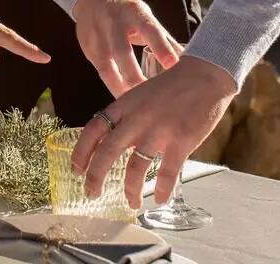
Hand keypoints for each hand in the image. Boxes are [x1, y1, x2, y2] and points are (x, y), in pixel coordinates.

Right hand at [71, 0, 182, 96]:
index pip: (150, 30)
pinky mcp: (86, 45)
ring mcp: (97, 33)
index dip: (160, 47)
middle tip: (148, 96)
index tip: (172, 65)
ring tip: (133, 103)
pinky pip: (98, 69)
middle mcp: (114, 21)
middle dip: (133, 75)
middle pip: (122, 51)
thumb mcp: (147, 18)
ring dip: (119, 84)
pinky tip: (120, 97)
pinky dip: (110, 84)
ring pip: (106, 64)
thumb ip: (165, 39)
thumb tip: (190, 59)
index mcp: (135, 13)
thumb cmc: (128, 12)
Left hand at [71, 56, 234, 206]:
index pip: (93, 129)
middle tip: (91, 193)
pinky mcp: (181, 141)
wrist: (204, 76)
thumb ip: (127, 115)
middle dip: (96, 177)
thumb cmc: (172, 86)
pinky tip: (159, 199)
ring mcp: (158, 130)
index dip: (81, 152)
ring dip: (131, 190)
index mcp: (124, 105)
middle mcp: (136, 119)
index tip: (75, 169)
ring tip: (131, 203)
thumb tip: (112, 138)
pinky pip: (167, 173)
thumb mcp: (140, 94)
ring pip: (136, 167)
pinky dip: (162, 190)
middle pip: (107, 152)